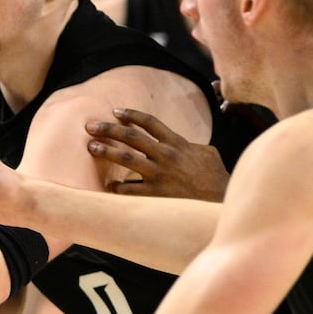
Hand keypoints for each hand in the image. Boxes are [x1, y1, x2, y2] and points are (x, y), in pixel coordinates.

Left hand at [86, 107, 228, 201]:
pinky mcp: (156, 194)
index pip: (150, 123)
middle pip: (132, 136)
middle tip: (91, 127)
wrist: (220, 201)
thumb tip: (182, 142)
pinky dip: (117, 188)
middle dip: (109, 129)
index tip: (115, 111)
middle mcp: (166, 155)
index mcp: (177, 143)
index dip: (131, 115)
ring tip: (91, 147)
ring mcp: (160, 174)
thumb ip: (189, 145)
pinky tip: (108, 187)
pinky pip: (129, 189)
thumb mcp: (207, 153)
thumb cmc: (214, 177)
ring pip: (126, 158)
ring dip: (106, 151)